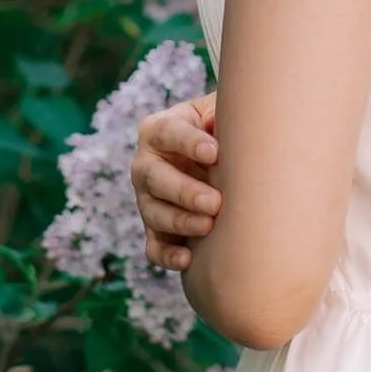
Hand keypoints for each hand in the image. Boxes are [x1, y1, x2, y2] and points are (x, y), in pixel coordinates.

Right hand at [131, 92, 220, 270]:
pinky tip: (188, 260)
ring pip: (154, 213)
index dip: (188, 143)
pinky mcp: (156, 230)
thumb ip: (223, 112)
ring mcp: (148, 200)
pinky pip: (155, 247)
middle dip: (184, 191)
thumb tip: (220, 123)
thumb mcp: (222, 112)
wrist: (220, 162)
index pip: (167, 132)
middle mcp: (147, 165)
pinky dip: (167, 256)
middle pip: (155, 177)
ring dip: (180, 221)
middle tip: (215, 201)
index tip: (214, 153)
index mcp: (159, 129)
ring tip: (208, 226)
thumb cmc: (223, 130)